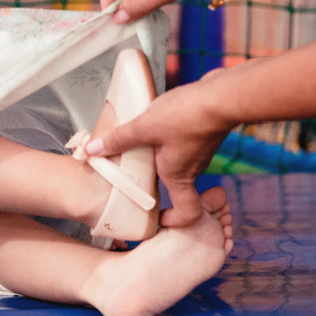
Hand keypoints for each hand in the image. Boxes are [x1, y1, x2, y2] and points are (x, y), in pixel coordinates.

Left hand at [87, 72, 234, 226]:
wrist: (223, 95)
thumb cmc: (188, 117)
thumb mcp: (145, 127)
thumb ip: (119, 139)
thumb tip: (92, 150)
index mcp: (178, 175)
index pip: (186, 213)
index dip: (174, 220)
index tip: (159, 217)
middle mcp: (192, 167)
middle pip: (175, 183)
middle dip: (155, 178)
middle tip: (134, 170)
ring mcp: (200, 150)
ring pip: (178, 160)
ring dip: (160, 153)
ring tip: (141, 139)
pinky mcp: (203, 133)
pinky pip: (183, 142)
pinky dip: (169, 136)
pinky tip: (158, 119)